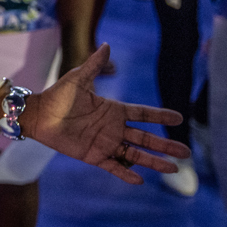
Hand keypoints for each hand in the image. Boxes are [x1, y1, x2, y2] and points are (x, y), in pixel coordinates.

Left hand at [23, 45, 189, 183]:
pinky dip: (126, 173)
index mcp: (113, 110)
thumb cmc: (58, 95)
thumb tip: (107, 45)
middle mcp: (114, 128)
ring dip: (154, 162)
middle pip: (146, 138)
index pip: (143, 114)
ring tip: (173, 169)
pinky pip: (114, 166)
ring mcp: (105, 143)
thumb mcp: (78, 78)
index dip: (161, 116)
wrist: (39, 114)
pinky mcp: (94, 155)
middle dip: (166, 145)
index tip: (179, 118)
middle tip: (187, 152)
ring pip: (135, 154)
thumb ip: (95, 65)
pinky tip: (140, 181)